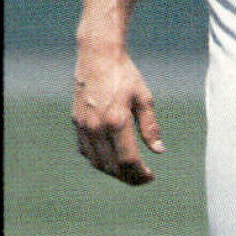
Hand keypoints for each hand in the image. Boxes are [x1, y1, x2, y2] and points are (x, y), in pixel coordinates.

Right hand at [72, 46, 163, 185]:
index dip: (139, 174)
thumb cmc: (124, 75)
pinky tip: (111, 159)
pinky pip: (86, 152)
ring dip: (114, 172)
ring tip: (129, 172)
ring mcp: (84, 127)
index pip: (128, 160)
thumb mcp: (144, 98)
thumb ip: (150, 126)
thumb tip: (159, 150)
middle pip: (112, 166)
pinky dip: (99, 161)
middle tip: (142, 178)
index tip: (150, 176)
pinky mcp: (76, 124)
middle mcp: (97, 127)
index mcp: (117, 121)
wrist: (98, 58)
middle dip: (129, 177)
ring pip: (97, 163)